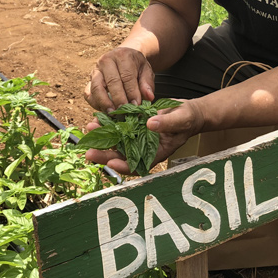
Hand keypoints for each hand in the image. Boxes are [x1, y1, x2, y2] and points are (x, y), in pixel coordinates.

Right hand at [84, 47, 154, 112]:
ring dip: (104, 103)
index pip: (127, 76)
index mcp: (122, 56)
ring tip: (113, 114)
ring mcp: (95, 70)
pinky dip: (95, 103)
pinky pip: (88, 93)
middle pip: (111, 81)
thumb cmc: (136, 66)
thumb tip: (149, 97)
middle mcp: (106, 60)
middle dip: (119, 99)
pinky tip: (105, 111)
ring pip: (96, 87)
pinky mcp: (89, 80)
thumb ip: (147, 83)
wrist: (124, 58)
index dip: (132, 92)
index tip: (136, 106)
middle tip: (125, 112)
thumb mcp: (146, 71)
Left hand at [84, 100, 204, 174]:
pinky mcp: (135, 125)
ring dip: (103, 138)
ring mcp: (139, 137)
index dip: (125, 166)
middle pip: (123, 155)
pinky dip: (109, 123)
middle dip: (105, 155)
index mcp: (157, 152)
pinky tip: (98, 118)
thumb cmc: (188, 118)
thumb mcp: (181, 119)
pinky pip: (120, 127)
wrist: (187, 111)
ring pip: (118, 141)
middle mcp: (145, 147)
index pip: (139, 164)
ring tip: (90, 129)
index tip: (112, 163)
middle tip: (89, 153)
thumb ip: (167, 123)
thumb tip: (149, 124)